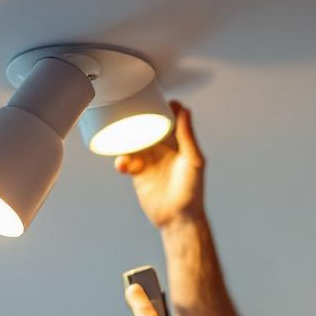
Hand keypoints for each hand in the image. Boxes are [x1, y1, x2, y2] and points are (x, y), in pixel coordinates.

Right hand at [114, 101, 205, 229]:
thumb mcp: (194, 161)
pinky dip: (121, 161)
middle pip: (148, 127)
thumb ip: (188, 136)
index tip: (155, 97)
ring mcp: (150, 161)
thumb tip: (185, 110)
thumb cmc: (192, 191)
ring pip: (133, 142)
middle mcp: (163, 149)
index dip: (163, 107)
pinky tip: (122, 164)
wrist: (178, 218)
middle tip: (129, 113)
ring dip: (126, 140)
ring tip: (122, 142)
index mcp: (178, 143)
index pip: (170, 119)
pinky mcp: (138, 174)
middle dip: (138, 119)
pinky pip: (126, 162)